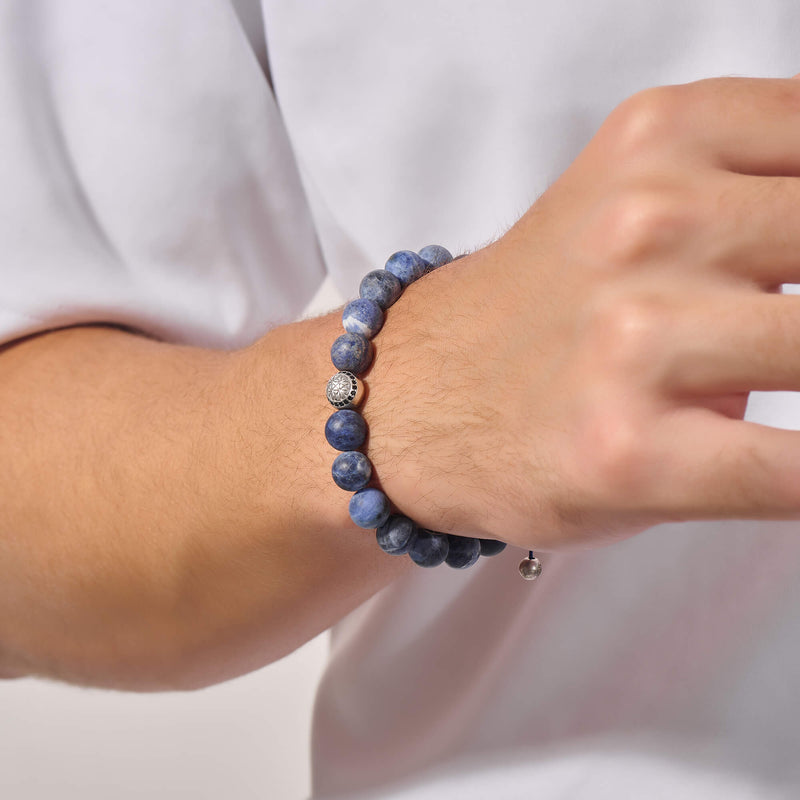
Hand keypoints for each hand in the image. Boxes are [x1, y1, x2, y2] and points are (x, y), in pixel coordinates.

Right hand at [366, 76, 799, 551]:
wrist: (420, 396)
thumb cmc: (538, 311)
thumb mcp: (639, 194)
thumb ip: (761, 188)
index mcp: (662, 139)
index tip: (798, 276)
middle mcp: (645, 225)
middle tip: (781, 337)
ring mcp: (635, 339)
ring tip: (759, 375)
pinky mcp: (629, 450)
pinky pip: (794, 471)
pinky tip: (792, 468)